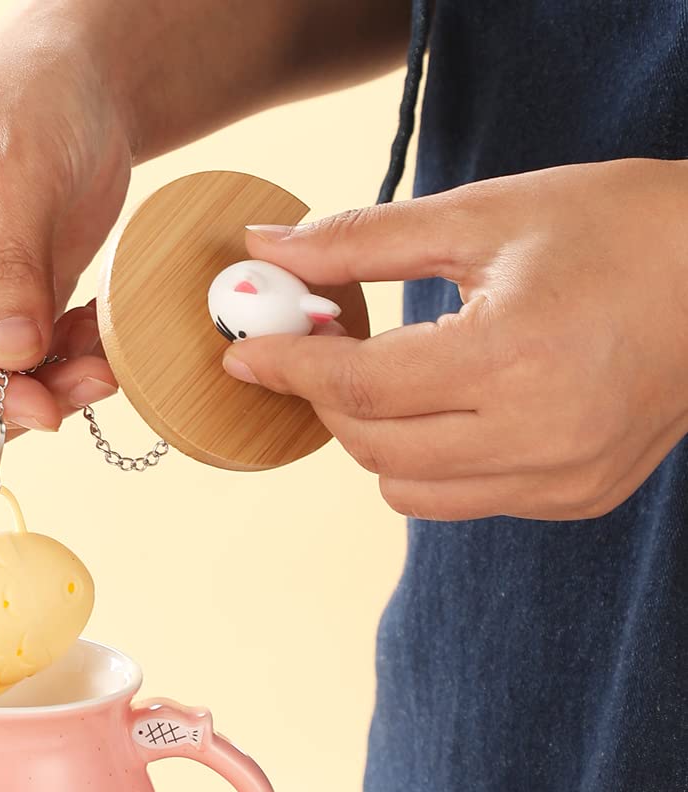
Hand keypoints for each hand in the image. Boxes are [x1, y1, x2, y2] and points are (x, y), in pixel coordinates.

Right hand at [0, 16, 126, 452]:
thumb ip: (12, 270)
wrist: (67, 87)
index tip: (48, 409)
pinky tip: (89, 340)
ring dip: (40, 393)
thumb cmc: (28, 100)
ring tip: (99, 354)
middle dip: (16, 396)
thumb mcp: (21, 171)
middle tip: (97, 378)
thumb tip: (11, 359)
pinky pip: (4, 385)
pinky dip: (51, 378)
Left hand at [221, 159, 687, 519]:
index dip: (290, 367)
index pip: (361, 388)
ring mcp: (561, 480)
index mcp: (516, 359)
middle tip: (321, 350)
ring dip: (377, 439)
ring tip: (396, 377)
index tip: (244, 350)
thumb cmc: (623, 229)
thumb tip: (265, 252)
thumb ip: (366, 241)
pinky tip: (458, 407)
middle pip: (373, 448)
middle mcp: (539, 437)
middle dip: (329, 400)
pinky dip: (436, 462)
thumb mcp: (489, 215)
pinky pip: (464, 500)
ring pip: (408, 492)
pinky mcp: (576, 499)